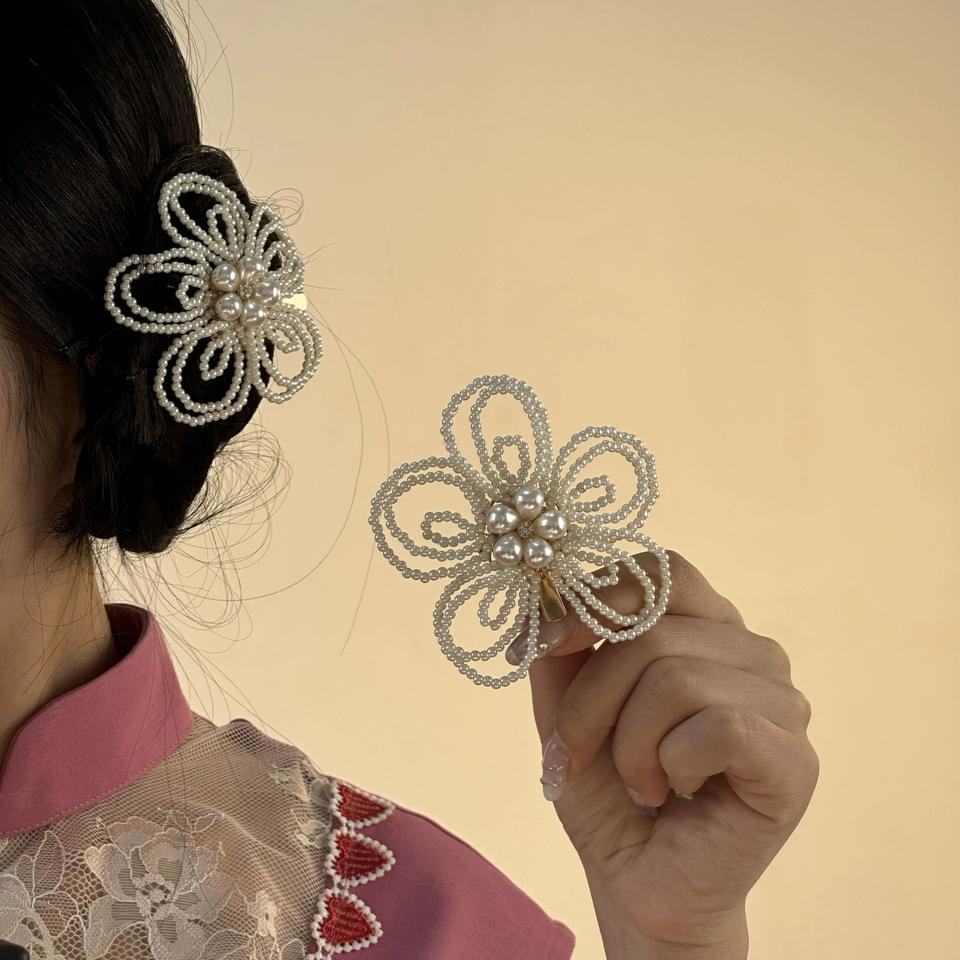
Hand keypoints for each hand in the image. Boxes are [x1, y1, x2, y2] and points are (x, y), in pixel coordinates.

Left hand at [512, 551, 818, 957]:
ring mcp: (782, 704)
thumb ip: (560, 650)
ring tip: (637, 780)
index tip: (547, 644)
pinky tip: (677, 792)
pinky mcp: (795, 759)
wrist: (640, 885)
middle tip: (579, 750)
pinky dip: (671, 764)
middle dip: (591, 698)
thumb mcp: (566, 709)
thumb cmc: (611, 793)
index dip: (599, 599)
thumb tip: (544, 594)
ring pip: (676, 678)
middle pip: (652, 630)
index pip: (662, 573)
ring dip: (628, 743)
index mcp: (705, 629)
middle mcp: (752, 653)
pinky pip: (716, 725)